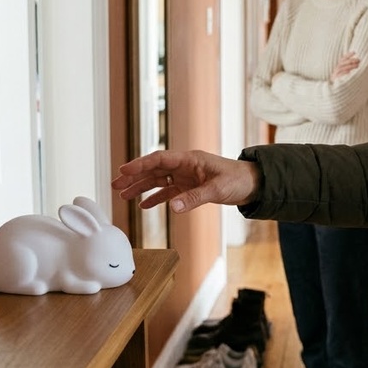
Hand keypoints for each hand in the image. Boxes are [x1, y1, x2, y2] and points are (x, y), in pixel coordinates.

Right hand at [112, 149, 260, 212]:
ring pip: (158, 181)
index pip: (159, 160)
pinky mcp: (190, 187)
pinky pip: (168, 192)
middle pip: (154, 170)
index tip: (123, 171)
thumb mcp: (217, 189)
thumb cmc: (238, 180)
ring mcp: (186, 177)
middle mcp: (185, 166)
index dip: (140, 164)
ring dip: (140, 188)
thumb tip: (172, 207)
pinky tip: (144, 205)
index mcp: (190, 159)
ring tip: (122, 196)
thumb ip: (194, 198)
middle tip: (115, 185)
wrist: (253, 184)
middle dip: (134, 177)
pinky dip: (156, 198)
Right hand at [331, 52, 359, 79]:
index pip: (343, 59)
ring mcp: (336, 74)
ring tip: (357, 66)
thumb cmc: (342, 79)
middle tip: (358, 60)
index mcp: (339, 66)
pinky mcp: (335, 79)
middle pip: (343, 62)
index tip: (354, 52)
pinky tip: (349, 72)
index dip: (348, 55)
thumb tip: (358, 61)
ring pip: (342, 68)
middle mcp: (337, 69)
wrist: (334, 88)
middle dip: (351, 60)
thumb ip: (350, 66)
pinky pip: (340, 75)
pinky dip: (344, 73)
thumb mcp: (346, 72)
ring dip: (350, 66)